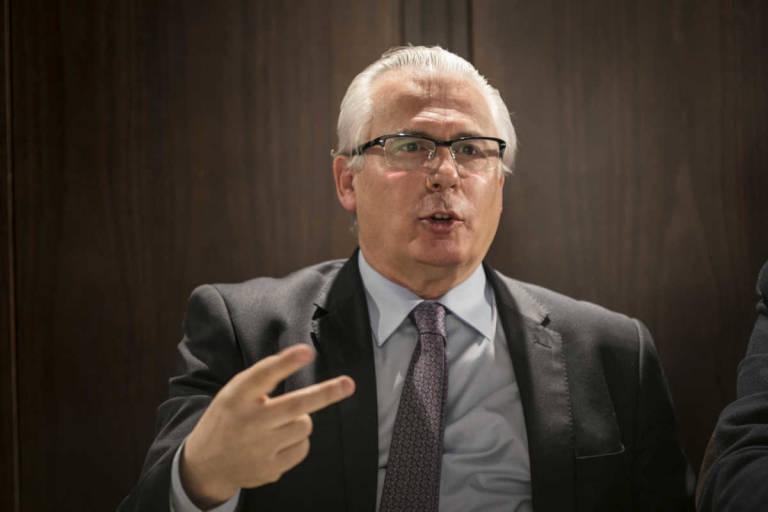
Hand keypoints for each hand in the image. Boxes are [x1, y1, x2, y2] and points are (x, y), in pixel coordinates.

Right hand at [179, 345, 354, 507]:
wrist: (205, 465)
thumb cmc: (229, 419)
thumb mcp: (233, 394)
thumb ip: (260, 381)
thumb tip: (300, 361)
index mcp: (237, 396)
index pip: (264, 375)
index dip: (287, 362)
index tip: (306, 351)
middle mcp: (249, 421)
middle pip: (296, 405)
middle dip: (326, 393)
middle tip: (348, 384)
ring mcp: (260, 447)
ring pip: (304, 424)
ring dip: (301, 419)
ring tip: (280, 423)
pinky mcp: (269, 468)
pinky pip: (302, 447)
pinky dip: (298, 441)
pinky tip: (279, 442)